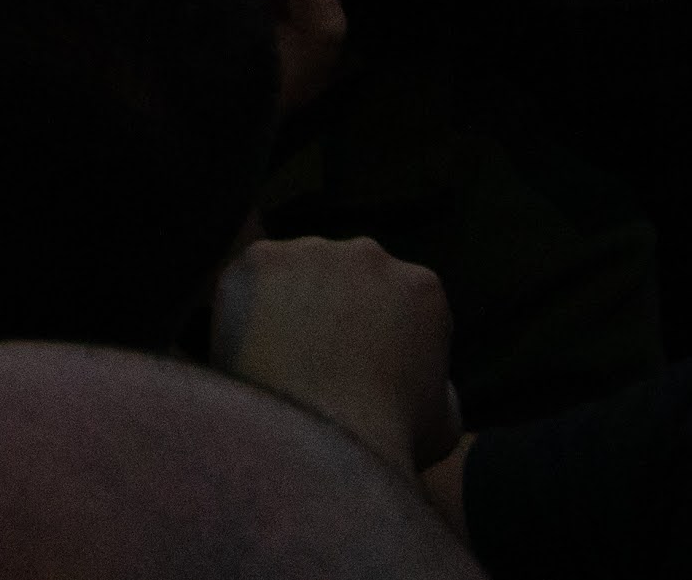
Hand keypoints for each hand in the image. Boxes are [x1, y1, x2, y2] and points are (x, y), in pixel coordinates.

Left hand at [210, 236, 458, 470]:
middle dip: (333, 307)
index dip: (376, 332)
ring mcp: (313, 252)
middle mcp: (369, 256)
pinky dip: (247, 305)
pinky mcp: (262, 258)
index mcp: (422, 287)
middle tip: (313, 357)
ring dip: (289, 302)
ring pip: (297, 271)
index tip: (357, 364)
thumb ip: (439, 387)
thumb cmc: (388, 439)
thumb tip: (430, 383)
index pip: (396, 298)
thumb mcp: (444, 421)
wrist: (325, 437)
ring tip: (280, 356)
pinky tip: (253, 344)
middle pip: (346, 275)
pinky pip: (250, 277)